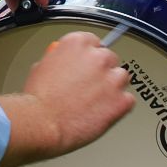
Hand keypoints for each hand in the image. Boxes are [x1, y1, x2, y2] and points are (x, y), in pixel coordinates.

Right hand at [0, 31, 134, 166]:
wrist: (42, 123)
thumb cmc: (38, 100)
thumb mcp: (42, 66)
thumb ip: (61, 59)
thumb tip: (68, 63)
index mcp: (78, 43)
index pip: (95, 43)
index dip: (90, 58)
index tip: (88, 66)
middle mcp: (98, 57)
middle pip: (110, 59)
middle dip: (101, 73)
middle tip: (89, 87)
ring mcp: (112, 78)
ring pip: (121, 78)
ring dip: (112, 88)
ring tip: (95, 102)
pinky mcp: (121, 100)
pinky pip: (128, 101)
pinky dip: (119, 108)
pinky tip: (102, 112)